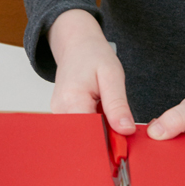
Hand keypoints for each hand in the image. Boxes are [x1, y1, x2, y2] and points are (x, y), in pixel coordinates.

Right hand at [47, 9, 134, 133]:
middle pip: (86, 137)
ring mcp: (59, 114)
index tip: (125, 137)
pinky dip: (95, 125)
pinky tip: (102, 113)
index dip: (109, 140)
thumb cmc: (93, 56)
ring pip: (85, 134)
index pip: (90, 135)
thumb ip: (118, 105)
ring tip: (109, 111)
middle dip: (106, 137)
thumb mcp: (113, 75)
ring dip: (101, 130)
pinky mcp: (63, 115)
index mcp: (71, 100)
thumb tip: (125, 130)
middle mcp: (60, 111)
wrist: (77, 45)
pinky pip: (82, 128)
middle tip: (121, 124)